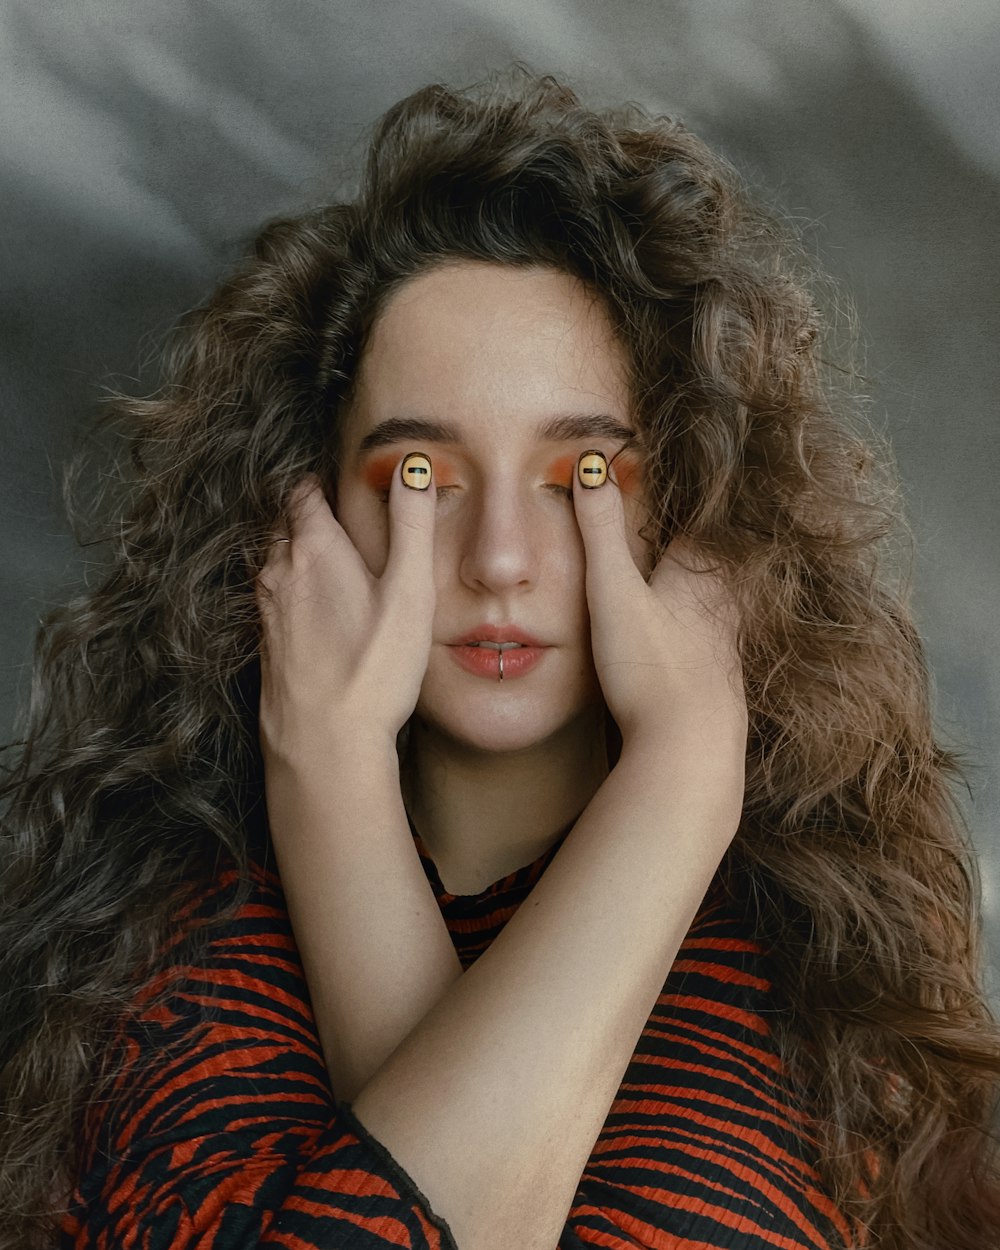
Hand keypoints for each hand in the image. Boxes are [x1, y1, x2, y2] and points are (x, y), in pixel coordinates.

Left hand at [255, 459, 436, 759]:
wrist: (324, 745)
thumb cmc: (374, 669)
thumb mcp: (409, 590)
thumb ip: (411, 525)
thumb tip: (412, 465)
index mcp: (314, 549)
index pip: (304, 493)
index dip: (319, 481)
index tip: (334, 476)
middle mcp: (280, 573)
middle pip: (283, 524)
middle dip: (304, 512)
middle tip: (332, 509)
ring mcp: (266, 612)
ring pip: (273, 563)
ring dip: (294, 552)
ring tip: (325, 556)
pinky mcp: (265, 646)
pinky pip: (272, 601)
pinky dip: (289, 592)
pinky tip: (313, 611)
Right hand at [571, 452, 746, 749]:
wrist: (689, 748)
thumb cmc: (652, 667)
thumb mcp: (615, 591)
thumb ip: (602, 530)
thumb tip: (592, 463)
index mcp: (706, 567)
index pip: (702, 511)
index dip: (684, 488)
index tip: (666, 467)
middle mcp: (728, 597)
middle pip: (715, 550)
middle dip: (694, 530)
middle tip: (677, 507)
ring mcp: (730, 637)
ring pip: (718, 591)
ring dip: (699, 576)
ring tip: (675, 562)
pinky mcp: (723, 672)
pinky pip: (714, 628)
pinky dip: (698, 615)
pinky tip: (682, 628)